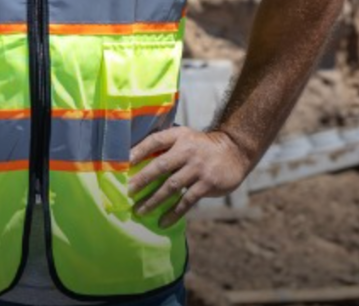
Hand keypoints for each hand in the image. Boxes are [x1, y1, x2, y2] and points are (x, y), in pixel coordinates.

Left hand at [127, 126, 250, 227]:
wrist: (235, 151)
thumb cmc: (202, 146)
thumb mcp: (186, 137)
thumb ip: (166, 146)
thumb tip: (137, 160)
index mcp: (179, 136)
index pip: (155, 141)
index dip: (138, 150)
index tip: (122, 162)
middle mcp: (188, 150)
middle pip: (160, 166)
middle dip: (142, 180)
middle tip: (127, 192)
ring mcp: (198, 168)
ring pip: (171, 186)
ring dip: (153, 200)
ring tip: (140, 211)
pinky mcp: (207, 184)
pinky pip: (187, 201)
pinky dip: (174, 213)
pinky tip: (163, 222)